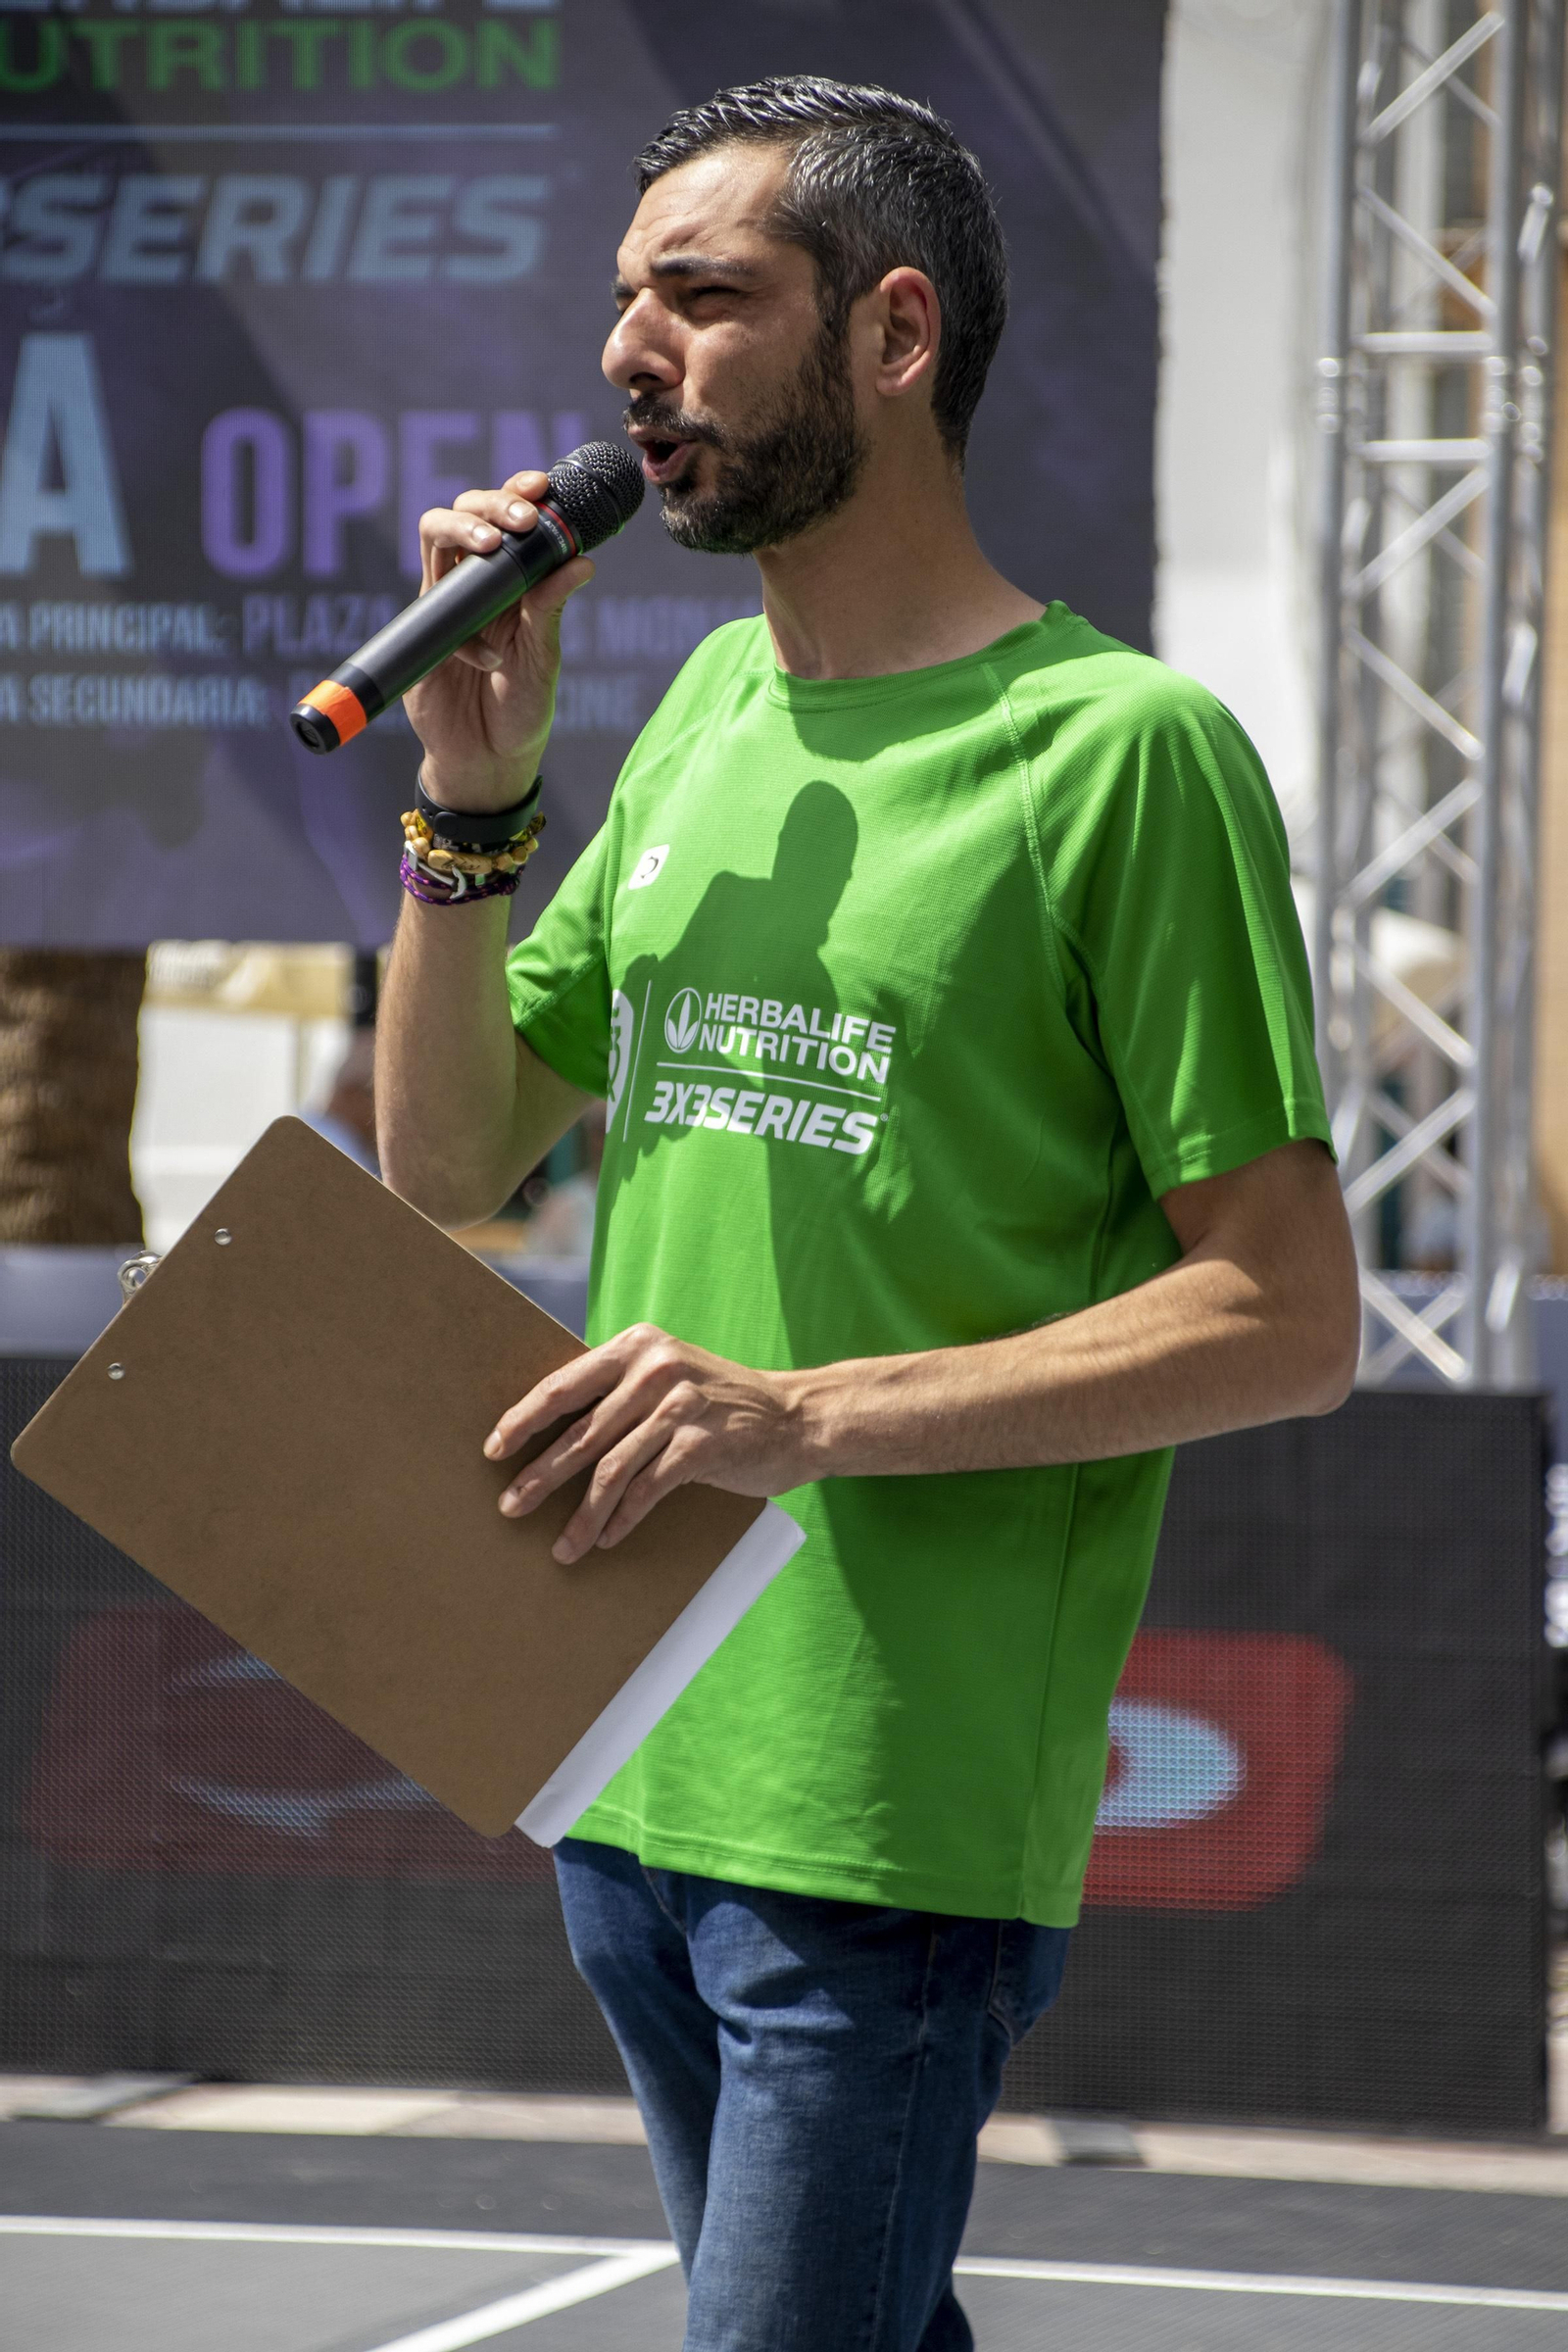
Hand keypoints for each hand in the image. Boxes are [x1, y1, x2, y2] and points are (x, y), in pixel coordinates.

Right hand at [404, 469, 594, 813]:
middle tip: (521, 517)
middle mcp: (476, 582)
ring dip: (463, 528)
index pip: (510, 517)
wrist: (486, 762)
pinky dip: (461, 626)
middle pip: (467, 511)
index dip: (520, 491)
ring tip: (493, 545)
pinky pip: (431, 606)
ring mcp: (445, 604)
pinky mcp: (424, 633)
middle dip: (492, 500)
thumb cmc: (521, 710)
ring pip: (436, 536)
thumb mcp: (543, 659)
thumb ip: (552, 609)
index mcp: (513, 581)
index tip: (542, 485)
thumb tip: (584, 561)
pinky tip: (487, 659)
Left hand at [484, 1324, 810, 1562]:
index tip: (495, 1449)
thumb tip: (554, 1433)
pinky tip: (605, 1540)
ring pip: (610, 1469)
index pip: (565, 1385)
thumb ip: (622, 1391)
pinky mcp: (701, 1445)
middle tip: (510, 1506)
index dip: (524, 1419)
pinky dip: (621, 1519)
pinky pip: (646, 1489)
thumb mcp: (670, 1376)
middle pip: (581, 1432)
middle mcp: (656, 1369)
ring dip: (580, 1513)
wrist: (798, 1417)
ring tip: (559, 1544)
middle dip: (540, 1475)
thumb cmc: (723, 1404)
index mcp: (639, 1346)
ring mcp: (680, 1406)